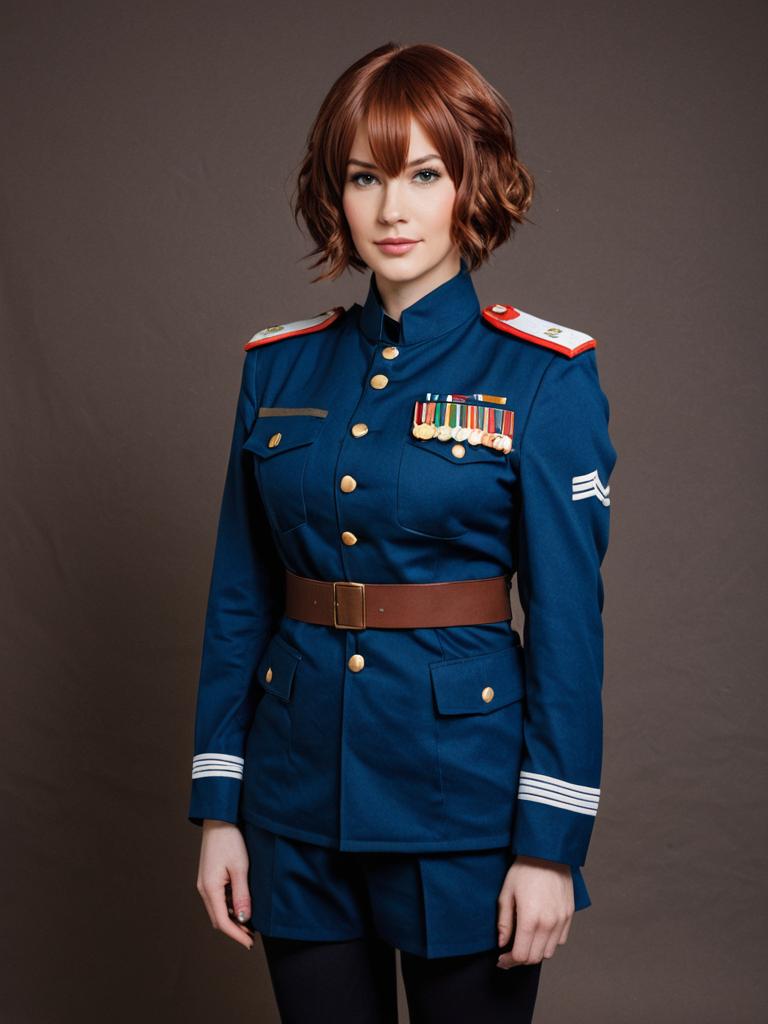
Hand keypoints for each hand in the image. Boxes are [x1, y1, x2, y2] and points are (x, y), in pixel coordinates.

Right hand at [196, 820, 254, 949]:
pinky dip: (229, 908)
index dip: (236, 935)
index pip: (222, 921)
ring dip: (232, 919)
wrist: (219, 821)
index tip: (249, 943)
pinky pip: (218, 900)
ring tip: (250, 925)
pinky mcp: (209, 878)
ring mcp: (205, 884)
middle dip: (234, 930)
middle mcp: (204, 889)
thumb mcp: (240, 868)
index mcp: (210, 889)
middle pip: (218, 919)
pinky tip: (241, 907)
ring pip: (217, 910)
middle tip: (252, 937)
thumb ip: (242, 894)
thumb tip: (244, 919)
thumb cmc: (230, 841)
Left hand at [496, 855, 574, 967]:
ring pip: (549, 952)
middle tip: (510, 953)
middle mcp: (548, 924)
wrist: (547, 853)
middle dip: (520, 959)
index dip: (509, 961)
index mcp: (530, 919)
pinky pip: (560, 940)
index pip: (521, 955)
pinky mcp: (569, 915)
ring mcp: (561, 920)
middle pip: (535, 958)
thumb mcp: (506, 893)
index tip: (501, 959)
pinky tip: (539, 933)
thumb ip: (504, 922)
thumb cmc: (523, 870)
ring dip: (536, 952)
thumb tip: (502, 943)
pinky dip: (549, 942)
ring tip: (525, 941)